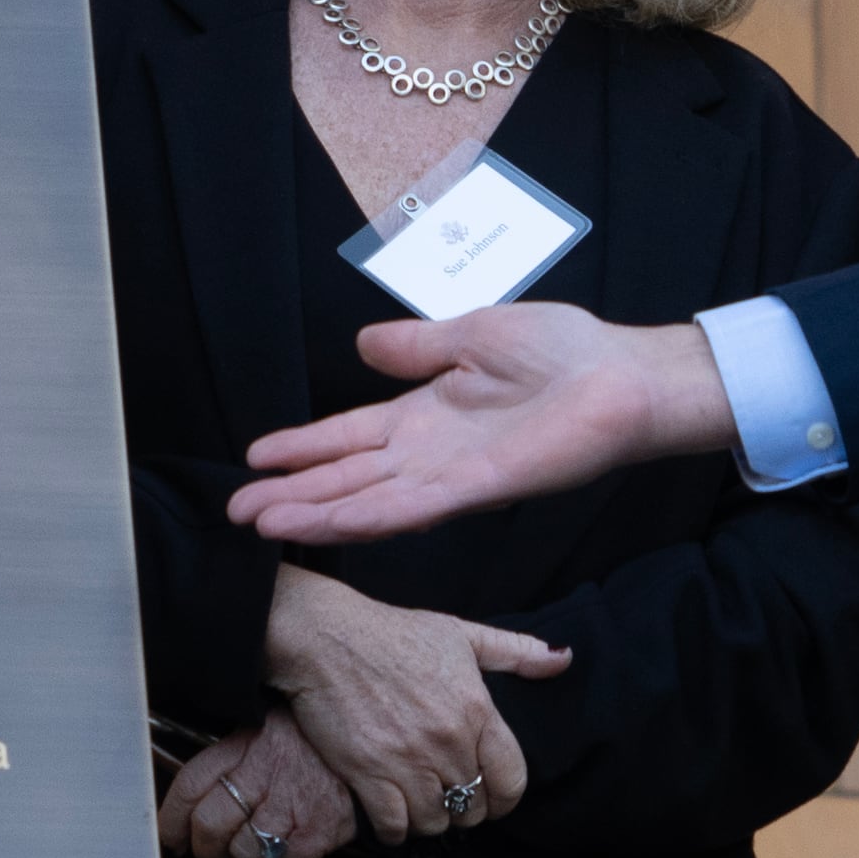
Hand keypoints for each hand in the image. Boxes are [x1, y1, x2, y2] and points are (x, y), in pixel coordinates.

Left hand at [160, 715, 359, 857]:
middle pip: (210, 825)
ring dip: (246, 855)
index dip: (171, 820)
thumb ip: (232, 757)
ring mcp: (294, 801)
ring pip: (245, 851)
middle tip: (208, 851)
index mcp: (246, 742)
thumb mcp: (267, 729)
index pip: (191, 785)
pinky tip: (291, 843)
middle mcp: (266, 771)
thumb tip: (193, 800)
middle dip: (204, 848)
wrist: (372, 746)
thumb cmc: (314, 743)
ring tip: (258, 841)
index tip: (170, 837)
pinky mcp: (322, 828)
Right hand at [229, 306, 726, 543]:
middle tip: (236, 511)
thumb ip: (415, 345)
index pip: (350, 436)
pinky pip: (411, 507)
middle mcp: (429, 451)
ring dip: (315, 514)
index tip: (255, 457)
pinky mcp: (478, 488)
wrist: (622, 377)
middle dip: (292, 494)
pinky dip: (367, 517)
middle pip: (347, 478)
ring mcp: (450, 474)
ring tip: (262, 525)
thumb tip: (362, 344)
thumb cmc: (562, 350)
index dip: (303, 448)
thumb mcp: (472, 332)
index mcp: (426, 412)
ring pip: (367, 501)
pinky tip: (327, 525)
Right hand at [264, 567, 565, 841]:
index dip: (505, 799)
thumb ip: (515, 652)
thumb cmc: (393, 633)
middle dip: (464, 809)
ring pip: (436, 822)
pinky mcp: (367, 774)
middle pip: (473, 808)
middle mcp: (447, 741)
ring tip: (420, 804)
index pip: (512, 781)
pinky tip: (391, 813)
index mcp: (476, 710)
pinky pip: (394, 826)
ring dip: (430, 819)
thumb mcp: (460, 633)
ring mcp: (407, 761)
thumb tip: (563, 660)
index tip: (491, 798)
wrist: (325, 638)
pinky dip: (395, 828)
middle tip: (448, 798)